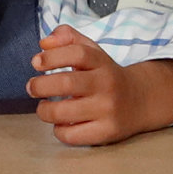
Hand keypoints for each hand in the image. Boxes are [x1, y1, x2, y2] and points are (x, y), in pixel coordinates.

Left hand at [29, 29, 172, 145]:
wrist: (141, 101)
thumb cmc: (105, 74)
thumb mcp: (91, 50)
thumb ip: (67, 38)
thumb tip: (44, 43)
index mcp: (102, 62)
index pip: (76, 53)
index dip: (51, 57)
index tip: (36, 63)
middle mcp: (107, 85)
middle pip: (67, 83)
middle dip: (40, 86)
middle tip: (32, 87)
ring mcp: (108, 110)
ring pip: (65, 112)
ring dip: (45, 110)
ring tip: (44, 107)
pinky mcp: (108, 132)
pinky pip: (73, 135)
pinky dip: (59, 130)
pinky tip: (61, 123)